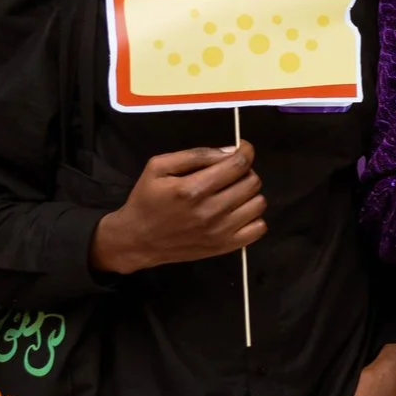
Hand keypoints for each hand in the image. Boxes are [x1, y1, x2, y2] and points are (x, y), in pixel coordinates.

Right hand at [90, 141, 266, 274]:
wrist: (137, 240)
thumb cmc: (146, 200)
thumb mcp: (158, 167)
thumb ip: (194, 155)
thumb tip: (229, 151)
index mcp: (193, 189)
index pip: (238, 164)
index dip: (246, 151)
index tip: (242, 148)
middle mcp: (210, 211)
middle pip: (252, 182)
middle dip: (245, 170)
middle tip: (231, 171)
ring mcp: (220, 232)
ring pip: (258, 204)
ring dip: (249, 193)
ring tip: (233, 192)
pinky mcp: (224, 247)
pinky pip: (258, 228)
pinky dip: (253, 217)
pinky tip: (237, 212)